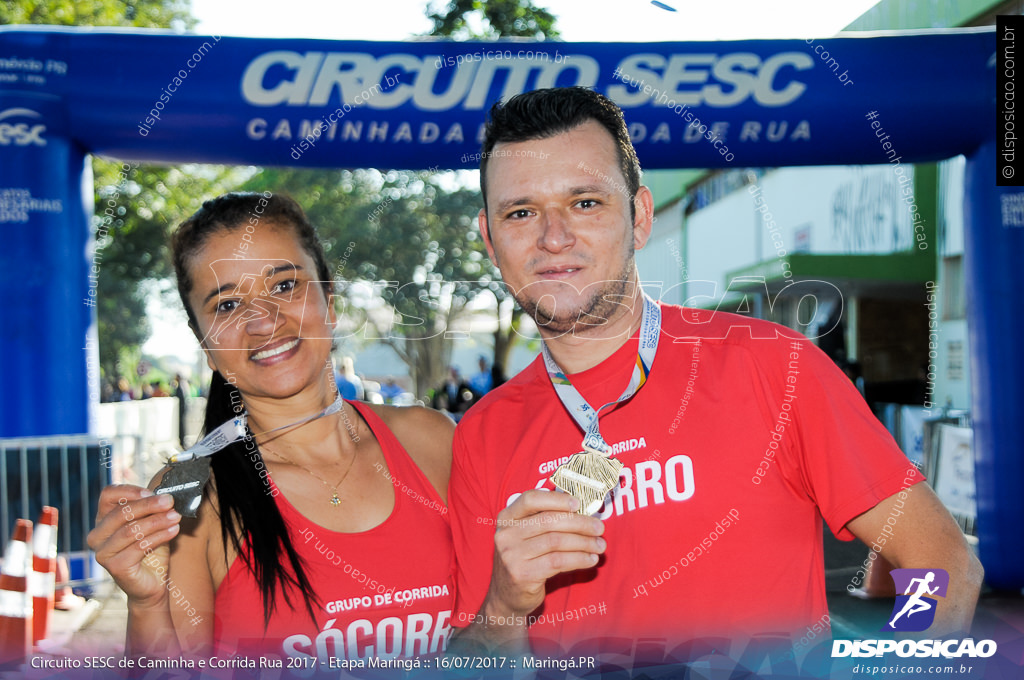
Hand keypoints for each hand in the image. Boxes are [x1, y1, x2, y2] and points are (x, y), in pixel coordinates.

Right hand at [87, 484, 180, 608]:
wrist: (152, 583)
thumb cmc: (151, 550)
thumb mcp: (152, 524)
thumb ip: (154, 509)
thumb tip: (166, 495)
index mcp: (103, 520)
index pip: (108, 495)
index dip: (129, 490)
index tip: (151, 491)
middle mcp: (97, 536)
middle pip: (121, 512)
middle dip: (148, 505)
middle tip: (169, 501)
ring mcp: (103, 553)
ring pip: (131, 530)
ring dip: (157, 520)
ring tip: (176, 516)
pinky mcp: (114, 567)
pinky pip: (139, 546)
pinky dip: (159, 536)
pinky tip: (174, 530)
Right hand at [485, 489, 605, 618]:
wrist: (507, 596)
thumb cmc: (524, 560)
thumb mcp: (525, 535)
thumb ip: (544, 519)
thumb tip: (579, 508)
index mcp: (506, 518)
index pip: (531, 499)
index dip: (556, 499)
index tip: (578, 504)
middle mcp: (506, 534)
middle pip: (549, 521)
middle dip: (579, 523)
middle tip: (599, 528)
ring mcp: (512, 555)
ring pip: (556, 541)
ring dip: (584, 543)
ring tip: (600, 545)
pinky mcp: (523, 574)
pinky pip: (558, 562)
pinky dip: (579, 559)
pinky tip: (590, 559)